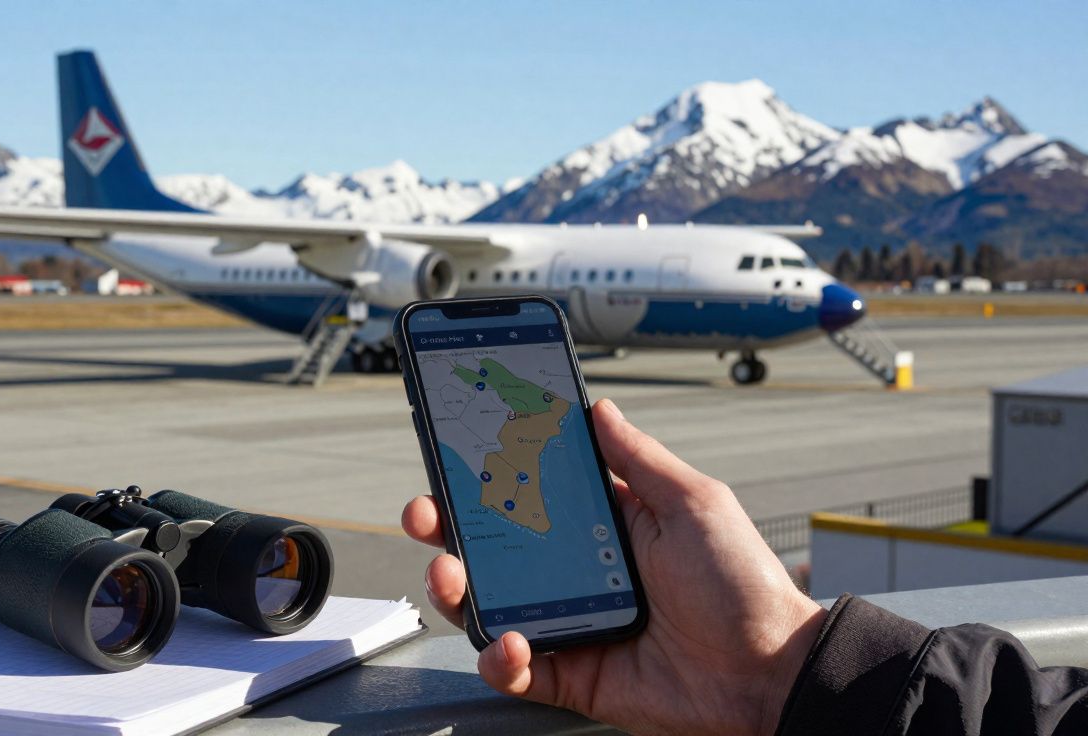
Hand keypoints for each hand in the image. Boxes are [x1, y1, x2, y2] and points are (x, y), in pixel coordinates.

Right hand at [402, 398, 824, 735]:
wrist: (770, 675)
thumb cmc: (744, 588)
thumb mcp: (694, 504)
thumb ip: (639, 458)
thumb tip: (599, 409)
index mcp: (603, 523)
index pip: (528, 488)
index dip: (486, 471)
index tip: (453, 448)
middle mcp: (576, 570)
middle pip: (491, 544)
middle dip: (446, 525)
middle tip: (425, 511)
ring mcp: (567, 621)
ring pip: (486, 602)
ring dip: (454, 587)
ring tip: (450, 575)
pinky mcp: (568, 672)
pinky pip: (512, 667)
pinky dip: (499, 656)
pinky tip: (513, 641)